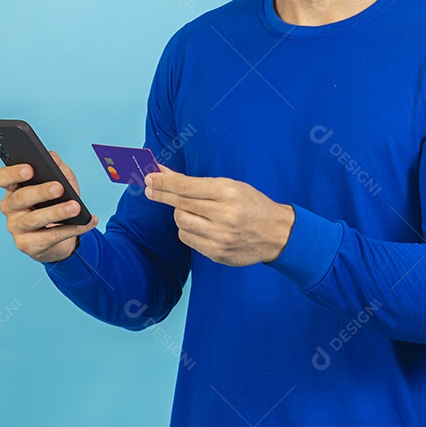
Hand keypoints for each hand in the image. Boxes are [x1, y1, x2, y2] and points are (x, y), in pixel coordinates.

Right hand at [0, 150, 98, 262]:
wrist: (61, 234)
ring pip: (34, 219)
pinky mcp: (26, 244)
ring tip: (75, 207)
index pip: (3, 178)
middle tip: (58, 188)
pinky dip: (71, 229)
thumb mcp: (60, 179)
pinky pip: (50, 237)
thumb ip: (56, 166)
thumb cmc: (57, 201)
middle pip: (20, 198)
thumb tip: (53, 158)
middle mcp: (10, 207)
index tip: (30, 169)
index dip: (13, 173)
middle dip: (40, 192)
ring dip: (57, 212)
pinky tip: (87, 222)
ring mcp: (16, 227)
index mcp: (13, 187)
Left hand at [144, 165, 294, 266]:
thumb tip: (165, 173)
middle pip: (179, 205)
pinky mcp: (218, 253)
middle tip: (150, 189)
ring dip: (179, 214)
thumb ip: (196, 182)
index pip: (186, 186)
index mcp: (228, 192)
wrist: (276, 233)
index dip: (164, 182)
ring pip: (181, 223)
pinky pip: (188, 239)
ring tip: (190, 210)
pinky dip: (188, 230)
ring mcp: (221, 236)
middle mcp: (224, 215)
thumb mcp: (230, 186)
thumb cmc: (251, 204)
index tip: (149, 178)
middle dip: (162, 195)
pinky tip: (198, 225)